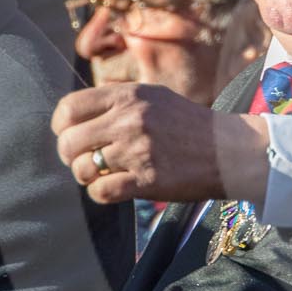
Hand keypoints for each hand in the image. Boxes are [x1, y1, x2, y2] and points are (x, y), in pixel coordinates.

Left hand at [52, 83, 267, 206]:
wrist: (229, 151)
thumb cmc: (190, 125)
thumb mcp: (154, 97)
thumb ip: (118, 102)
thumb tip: (76, 115)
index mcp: (129, 96)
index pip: (69, 108)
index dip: (62, 126)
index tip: (71, 135)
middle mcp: (130, 120)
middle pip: (69, 142)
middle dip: (70, 156)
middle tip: (84, 161)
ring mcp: (138, 150)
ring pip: (82, 168)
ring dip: (87, 176)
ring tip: (103, 174)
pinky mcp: (147, 180)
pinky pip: (101, 192)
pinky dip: (102, 194)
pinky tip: (116, 188)